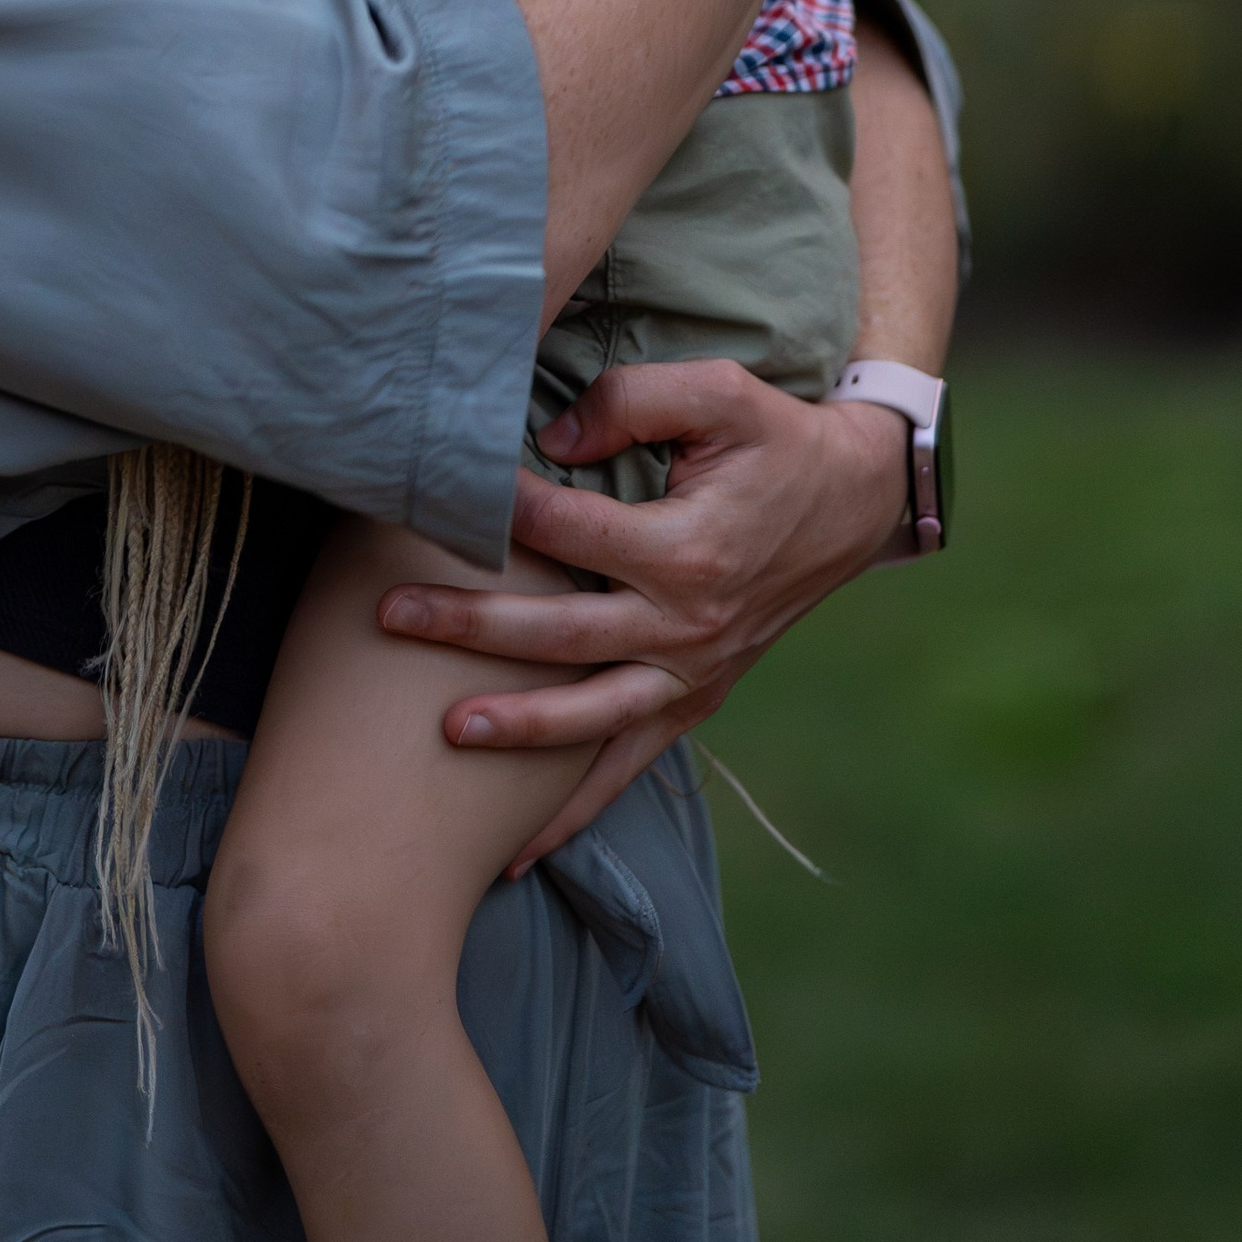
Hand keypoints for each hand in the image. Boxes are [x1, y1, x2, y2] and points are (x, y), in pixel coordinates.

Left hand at [376, 361, 909, 868]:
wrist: (852, 502)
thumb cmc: (775, 438)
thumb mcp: (721, 390)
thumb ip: (634, 401)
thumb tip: (553, 438)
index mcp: (687, 549)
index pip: (568, 529)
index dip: (501, 507)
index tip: (438, 488)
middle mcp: (687, 625)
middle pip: (561, 634)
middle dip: (469, 626)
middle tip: (389, 615)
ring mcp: (692, 672)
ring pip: (591, 717)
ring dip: (517, 730)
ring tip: (444, 736)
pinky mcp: (696, 698)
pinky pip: (629, 763)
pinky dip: (575, 808)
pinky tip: (518, 850)